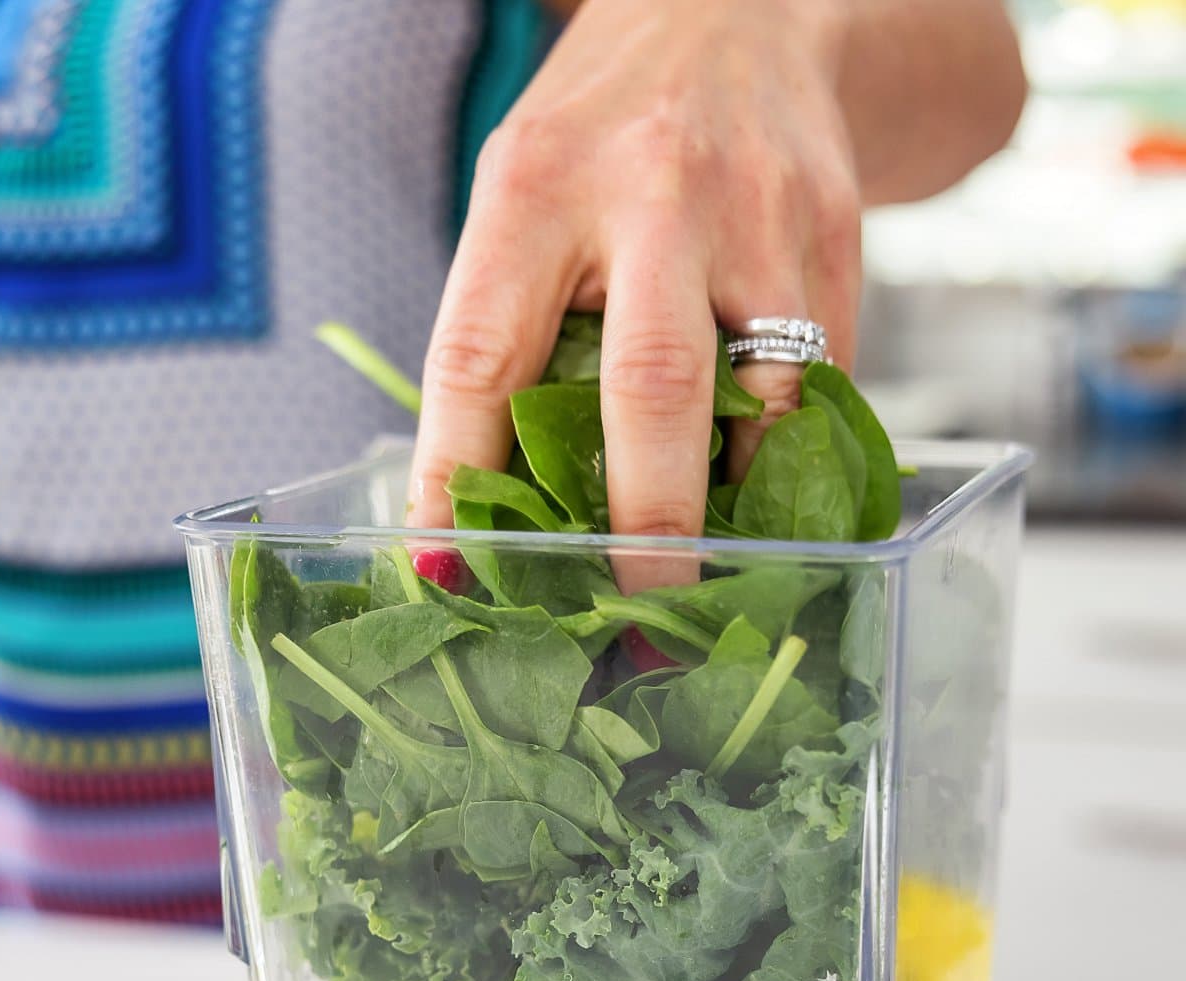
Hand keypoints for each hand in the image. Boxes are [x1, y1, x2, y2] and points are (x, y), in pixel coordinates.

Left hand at [407, 0, 860, 537]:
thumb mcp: (526, 193)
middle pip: (649, 392)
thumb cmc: (607, 133)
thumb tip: (482, 504)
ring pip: (763, 405)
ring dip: (735, 508)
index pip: (480, 355)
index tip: (451, 569)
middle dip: (644, 528)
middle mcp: (652, 193)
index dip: (458, 477)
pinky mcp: (836, 235)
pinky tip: (761, 488)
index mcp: (537, 186)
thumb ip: (509, 326)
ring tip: (709, 569)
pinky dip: (786, 457)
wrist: (748, 10)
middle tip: (637, 614)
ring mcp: (758, 215)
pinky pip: (818, 387)